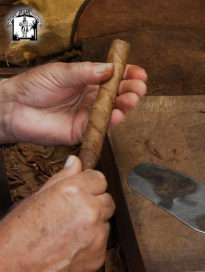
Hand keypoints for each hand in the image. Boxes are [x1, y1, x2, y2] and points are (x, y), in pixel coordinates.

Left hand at [0, 62, 146, 144]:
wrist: (15, 107)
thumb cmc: (35, 86)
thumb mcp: (61, 72)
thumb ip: (86, 72)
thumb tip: (110, 68)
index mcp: (87, 81)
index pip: (113, 77)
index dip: (127, 75)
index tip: (139, 72)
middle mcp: (90, 98)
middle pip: (116, 95)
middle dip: (130, 90)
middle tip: (138, 87)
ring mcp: (87, 115)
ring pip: (111, 111)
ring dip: (124, 105)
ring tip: (131, 98)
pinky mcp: (81, 131)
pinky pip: (99, 127)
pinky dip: (110, 121)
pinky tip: (118, 114)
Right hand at [0, 156, 114, 271]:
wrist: (12, 270)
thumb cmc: (18, 233)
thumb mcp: (38, 197)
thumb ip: (62, 177)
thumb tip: (75, 162)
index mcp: (74, 191)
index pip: (99, 178)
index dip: (90, 185)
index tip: (85, 191)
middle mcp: (89, 210)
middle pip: (107, 199)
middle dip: (95, 203)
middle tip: (75, 213)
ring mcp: (97, 235)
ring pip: (106, 221)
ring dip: (95, 224)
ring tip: (71, 231)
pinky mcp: (99, 256)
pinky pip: (102, 243)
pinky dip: (92, 243)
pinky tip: (73, 246)